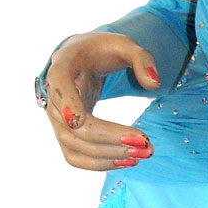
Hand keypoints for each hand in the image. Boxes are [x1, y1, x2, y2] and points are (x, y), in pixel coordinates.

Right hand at [41, 30, 160, 170]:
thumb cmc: (103, 50)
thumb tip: (154, 84)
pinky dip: (100, 163)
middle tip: (145, 143)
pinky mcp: (65, 133)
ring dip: (108, 157)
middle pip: (73, 127)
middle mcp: (53, 97)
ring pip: (74, 147)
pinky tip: (127, 161)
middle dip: (109, 138)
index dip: (67, 105)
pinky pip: (76, 156)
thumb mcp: (125, 44)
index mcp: (63, 68)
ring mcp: (57, 119)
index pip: (59, 87)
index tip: (79, 120)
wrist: (83, 59)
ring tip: (142, 154)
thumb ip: (142, 59)